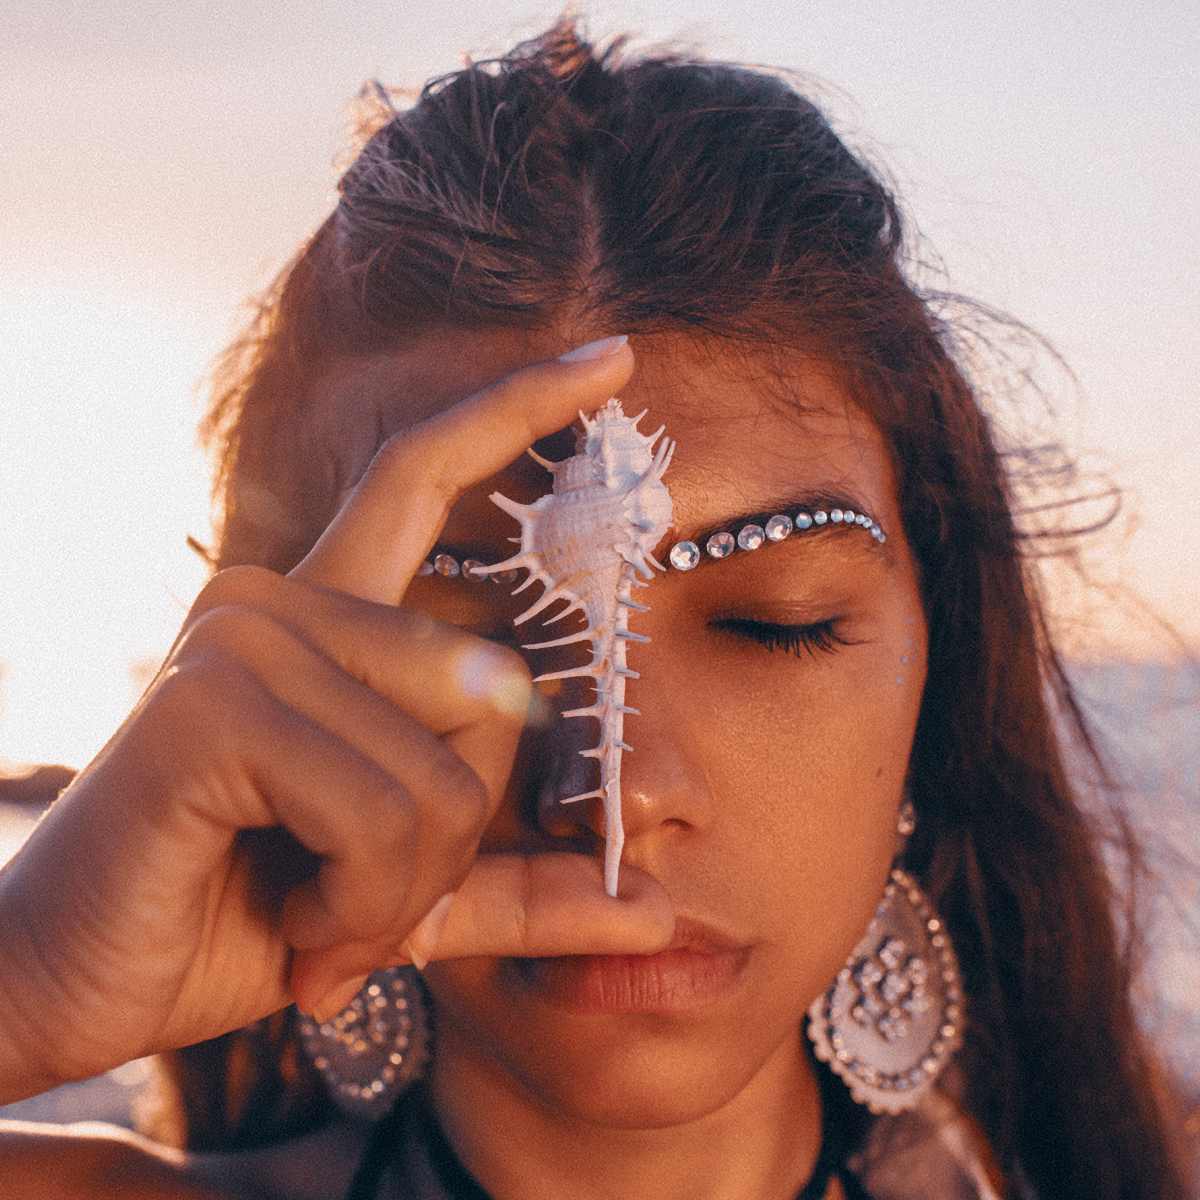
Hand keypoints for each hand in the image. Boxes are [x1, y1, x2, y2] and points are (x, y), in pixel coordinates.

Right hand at [0, 337, 673, 1101]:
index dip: (522, 408)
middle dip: (459, 836)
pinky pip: (382, 808)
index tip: (617, 359)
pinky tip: (294, 925)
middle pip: (491, 687)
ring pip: (446, 770)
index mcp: (324, 618)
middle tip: (368, 910)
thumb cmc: (240, 917)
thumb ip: (525, 890)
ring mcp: (244, 635)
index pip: (426, 473)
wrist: (78, 988)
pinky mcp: (212, 702)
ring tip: (321, 924)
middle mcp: (280, 598)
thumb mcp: (407, 898)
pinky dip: (367, 901)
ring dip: (406, 889)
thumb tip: (661, 907)